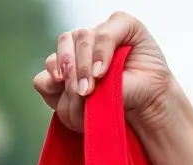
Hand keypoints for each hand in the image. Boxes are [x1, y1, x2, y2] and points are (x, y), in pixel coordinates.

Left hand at [33, 12, 175, 134]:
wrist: (148, 107)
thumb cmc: (117, 108)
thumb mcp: (84, 111)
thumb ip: (61, 98)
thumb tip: (44, 80)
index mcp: (72, 62)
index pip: (53, 61)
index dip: (53, 73)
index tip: (61, 88)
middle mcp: (85, 45)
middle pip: (64, 42)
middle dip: (68, 67)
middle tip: (78, 90)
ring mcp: (104, 33)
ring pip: (81, 36)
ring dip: (84, 65)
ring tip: (92, 88)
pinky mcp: (124, 25)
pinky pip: (105, 33)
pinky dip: (101, 53)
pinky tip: (102, 73)